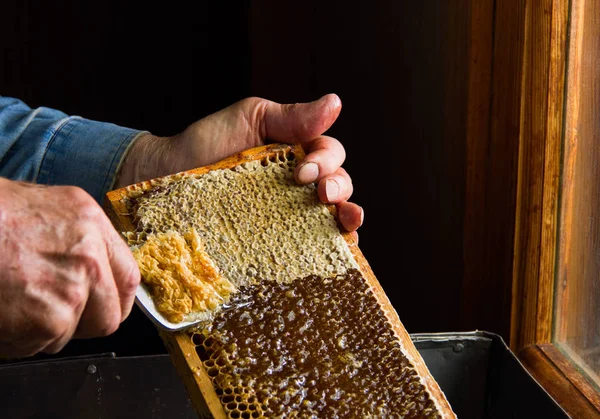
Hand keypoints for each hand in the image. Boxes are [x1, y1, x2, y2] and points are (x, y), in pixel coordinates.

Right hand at [0, 178, 139, 356]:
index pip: (127, 277)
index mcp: (91, 225)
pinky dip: (18, 338)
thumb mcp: (46, 207)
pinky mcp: (48, 322)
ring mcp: (71, 293)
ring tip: (16, 300)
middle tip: (53, 313)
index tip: (104, 306)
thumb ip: (78, 238)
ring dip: (43, 329)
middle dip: (82, 323)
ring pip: (68, 334)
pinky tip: (4, 310)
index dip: (115, 299)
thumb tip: (92, 263)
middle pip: (107, 317)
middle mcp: (89, 259)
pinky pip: (37, 345)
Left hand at [116, 94, 362, 236]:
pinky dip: (330, 247)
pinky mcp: (274, 241)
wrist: (163, 180)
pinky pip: (309, 245)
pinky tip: (337, 247)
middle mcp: (297, 184)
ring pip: (332, 216)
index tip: (303, 171)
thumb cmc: (204, 145)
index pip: (330, 154)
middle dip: (339, 188)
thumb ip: (291, 116)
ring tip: (344, 221)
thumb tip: (335, 103)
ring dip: (347, 218)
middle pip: (339, 184)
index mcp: (295, 152)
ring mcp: (288, 214)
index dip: (327, 161)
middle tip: (321, 194)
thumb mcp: (248, 119)